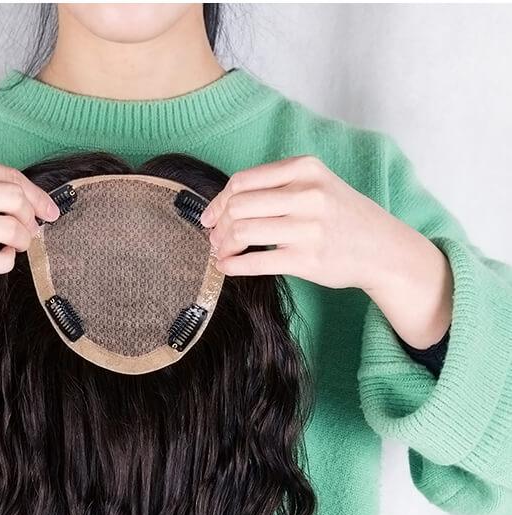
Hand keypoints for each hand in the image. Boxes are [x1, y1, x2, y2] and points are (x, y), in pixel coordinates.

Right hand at [0, 148, 59, 283]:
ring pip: (8, 228)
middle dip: (31, 215)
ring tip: (19, 243)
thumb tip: (26, 195)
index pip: (8, 175)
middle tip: (32, 228)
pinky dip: (8, 260)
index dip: (36, 195)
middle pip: (13, 198)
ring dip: (23, 239)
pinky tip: (4, 257)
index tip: (48, 210)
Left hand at [200, 155, 453, 348]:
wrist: (383, 248)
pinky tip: (226, 268)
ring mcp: (306, 228)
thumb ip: (278, 186)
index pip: (243, 181)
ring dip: (222, 245)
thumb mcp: (318, 184)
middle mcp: (306, 194)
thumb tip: (225, 204)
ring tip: (221, 253)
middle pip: (237, 205)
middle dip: (217, 225)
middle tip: (214, 239)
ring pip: (242, 231)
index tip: (209, 217)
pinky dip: (232, 266)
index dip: (218, 201)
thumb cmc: (343, 217)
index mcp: (305, 169)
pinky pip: (255, 262)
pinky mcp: (306, 260)